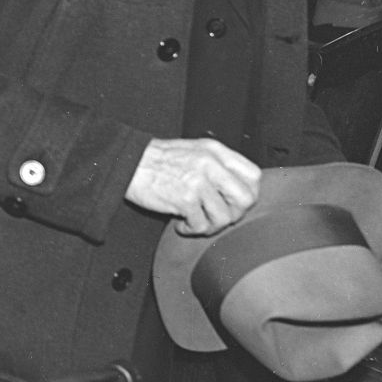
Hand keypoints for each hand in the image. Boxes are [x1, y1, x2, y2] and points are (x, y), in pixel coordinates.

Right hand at [124, 137, 260, 235]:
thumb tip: (238, 190)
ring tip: (196, 222)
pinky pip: (201, 225)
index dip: (248, 193)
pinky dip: (191, 230)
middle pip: (245, 199)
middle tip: (217, 216)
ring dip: (211, 226)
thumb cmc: (157, 160)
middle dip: (234, 214)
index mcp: (215, 151)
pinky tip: (181, 223)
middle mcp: (210, 164)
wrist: (128, 163)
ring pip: (225, 217)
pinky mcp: (185, 199)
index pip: (253, 175)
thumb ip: (218, 165)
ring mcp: (198, 182)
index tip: (233, 201)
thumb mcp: (194, 151)